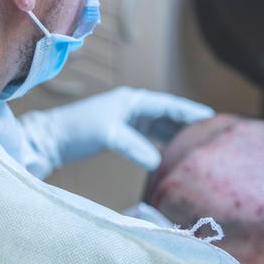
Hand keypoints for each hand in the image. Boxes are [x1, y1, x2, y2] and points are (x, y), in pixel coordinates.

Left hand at [19, 86, 213, 175]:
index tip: (212, 118)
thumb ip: (134, 146)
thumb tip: (157, 162)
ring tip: (197, 144)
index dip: (190, 111)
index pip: (169, 104)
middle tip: (212, 133)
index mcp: (133, 100)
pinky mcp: (120, 132)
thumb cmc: (77, 130)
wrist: (51, 138)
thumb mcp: (109, 135)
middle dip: (188, 122)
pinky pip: (149, 135)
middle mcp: (132, 106)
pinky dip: (162, 142)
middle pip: (167, 113)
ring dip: (176, 133)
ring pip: (159, 125)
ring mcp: (126, 119)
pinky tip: (171, 153)